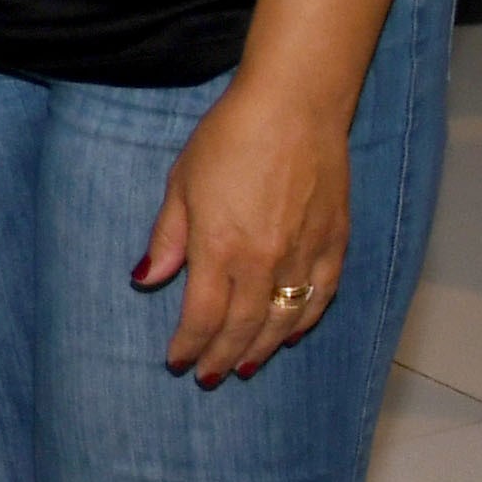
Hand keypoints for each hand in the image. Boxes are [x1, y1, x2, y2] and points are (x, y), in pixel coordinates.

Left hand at [136, 81, 353, 384]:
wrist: (294, 106)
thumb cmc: (229, 137)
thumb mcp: (181, 182)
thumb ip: (168, 237)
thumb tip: (147, 279)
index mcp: (218, 246)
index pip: (202, 315)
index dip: (189, 344)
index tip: (177, 361)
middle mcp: (263, 260)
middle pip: (241, 326)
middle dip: (221, 355)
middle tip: (208, 376)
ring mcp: (303, 254)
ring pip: (283, 320)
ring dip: (261, 349)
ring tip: (243, 366)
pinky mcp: (334, 243)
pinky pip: (321, 297)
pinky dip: (304, 322)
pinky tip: (290, 336)